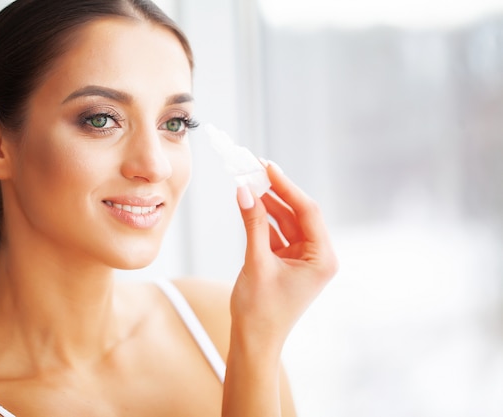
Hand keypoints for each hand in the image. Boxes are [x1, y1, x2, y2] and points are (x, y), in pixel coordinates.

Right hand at [230, 162, 337, 354]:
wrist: (253, 341)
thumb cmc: (260, 311)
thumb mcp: (256, 262)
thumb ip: (252, 223)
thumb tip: (245, 191)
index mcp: (322, 258)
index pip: (307, 211)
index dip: (287, 186)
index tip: (267, 167)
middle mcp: (318, 257)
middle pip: (297, 214)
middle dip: (275, 193)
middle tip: (254, 170)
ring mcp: (303, 259)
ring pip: (286, 222)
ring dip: (267, 205)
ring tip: (248, 183)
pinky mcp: (288, 263)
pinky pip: (277, 234)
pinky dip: (263, 222)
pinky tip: (249, 205)